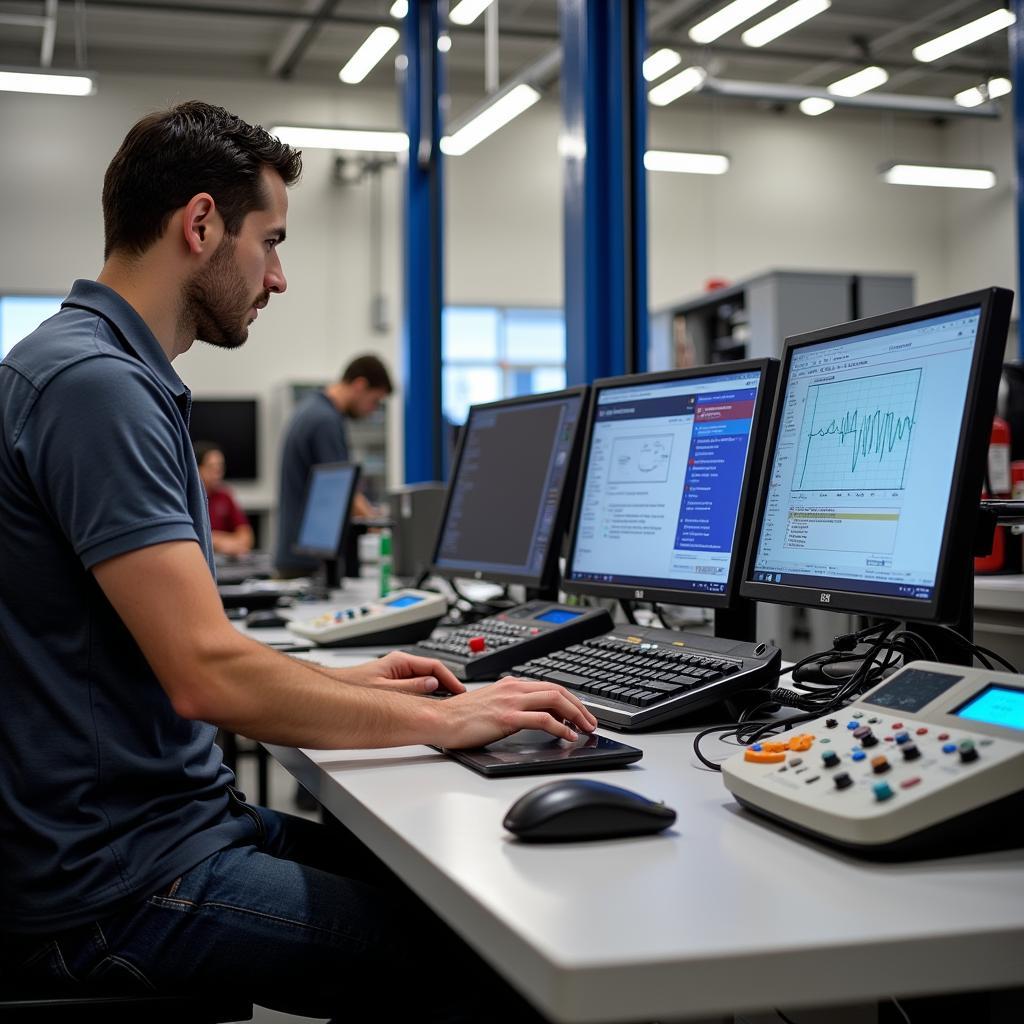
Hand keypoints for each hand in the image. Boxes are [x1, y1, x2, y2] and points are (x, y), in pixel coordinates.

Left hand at [341, 650, 466, 695]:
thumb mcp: (385, 690)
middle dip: (446, 686)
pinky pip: (415, 687)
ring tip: (446, 706)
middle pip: (432, 672)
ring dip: (436, 692)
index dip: (451, 679)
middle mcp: (400, 665)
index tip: (460, 692)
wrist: (333, 692)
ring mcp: (397, 674)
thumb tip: (433, 684)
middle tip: (457, 701)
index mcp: (400, 661)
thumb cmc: (352, 687)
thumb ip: (411, 687)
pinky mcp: (393, 683)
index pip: (435, 666)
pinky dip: (424, 696)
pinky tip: (427, 707)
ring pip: (424, 681)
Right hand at [434, 677, 597, 749]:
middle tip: (590, 722)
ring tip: (585, 729)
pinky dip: (561, 727)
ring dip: (576, 715)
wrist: (441, 719)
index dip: (569, 700)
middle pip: (558, 690)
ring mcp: (511, 701)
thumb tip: (532, 717)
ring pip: (556, 700)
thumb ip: (511, 705)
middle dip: (579, 706)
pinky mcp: (508, 717)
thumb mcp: (491, 704)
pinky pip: (543, 719)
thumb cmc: (460, 717)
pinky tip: (567, 736)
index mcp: (510, 684)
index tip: (579, 713)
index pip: (549, 686)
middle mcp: (513, 688)